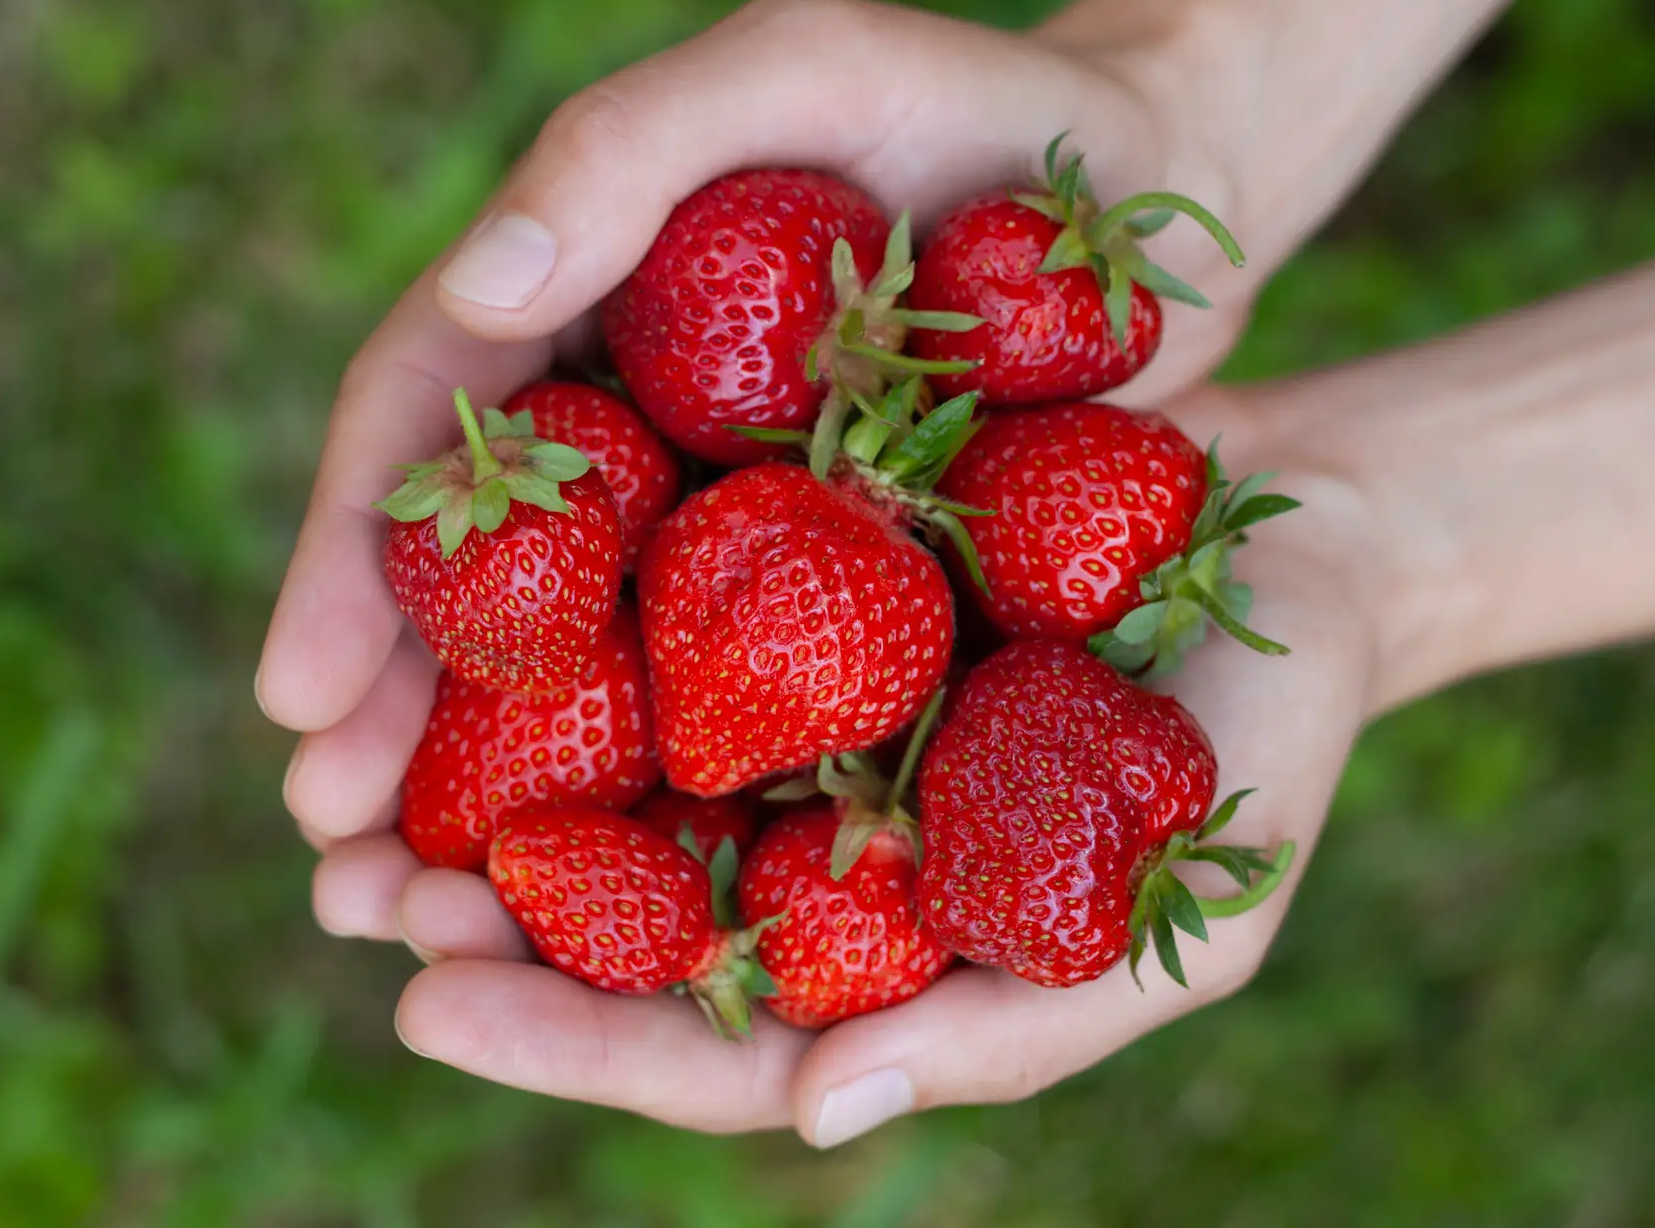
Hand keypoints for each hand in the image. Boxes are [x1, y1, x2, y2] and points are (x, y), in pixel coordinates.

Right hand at [265, 0, 1266, 925]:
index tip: (301, 699)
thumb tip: (475, 292)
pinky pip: (713, 698)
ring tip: (415, 919)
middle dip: (388, 725)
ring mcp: (709, 511)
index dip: (348, 564)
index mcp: (572, 295)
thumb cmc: (981, 106)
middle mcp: (620, 419)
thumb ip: (624, 151)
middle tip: (337, 867)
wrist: (1160, 189)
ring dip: (484, 799)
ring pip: (572, 667)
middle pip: (472, 582)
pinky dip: (646, 798)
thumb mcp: (797, 71)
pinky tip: (605, 905)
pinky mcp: (815, 586)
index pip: (424, 429)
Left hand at [378, 384, 1386, 1140]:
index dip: (563, 1039)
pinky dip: (559, 634)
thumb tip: (818, 1111)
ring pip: (613, 781)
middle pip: (617, 922)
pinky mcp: (796, 593)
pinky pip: (660, 622)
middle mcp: (816, 853)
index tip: (425, 1008)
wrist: (1312, 542)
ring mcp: (801, 728)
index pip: (697, 1040)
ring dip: (477, 792)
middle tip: (342, 895)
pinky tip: (460, 607)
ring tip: (345, 785)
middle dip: (476, 926)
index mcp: (880, 959)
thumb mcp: (1176, 916)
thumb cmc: (1265, 751)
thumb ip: (1002, 1027)